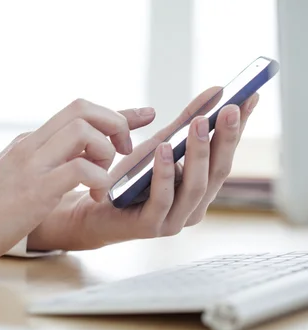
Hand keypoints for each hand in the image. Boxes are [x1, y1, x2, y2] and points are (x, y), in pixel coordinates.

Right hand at [0, 99, 155, 272]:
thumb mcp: (11, 177)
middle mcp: (32, 145)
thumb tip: (67, 164)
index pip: (77, 111)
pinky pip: (79, 170)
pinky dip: (98, 181)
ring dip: (105, 153)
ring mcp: (32, 165)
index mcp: (29, 143)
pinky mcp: (34, 191)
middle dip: (116, 123)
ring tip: (101, 179)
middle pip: (83, 109)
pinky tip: (94, 198)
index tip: (144, 115)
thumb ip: (37, 165)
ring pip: (83, 132)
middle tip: (122, 152)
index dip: (116, 111)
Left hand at [27, 88, 259, 250]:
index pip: (226, 155)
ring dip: (199, 153)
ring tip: (199, 123)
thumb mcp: (158, 145)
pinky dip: (165, 173)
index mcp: (201, 189)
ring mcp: (174, 220)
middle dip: (226, 138)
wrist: (91, 209)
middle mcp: (194, 207)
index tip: (250, 96)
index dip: (239, 127)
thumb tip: (216, 91)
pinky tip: (164, 150)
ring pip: (196, 186)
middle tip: (231, 107)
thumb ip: (185, 123)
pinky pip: (162, 199)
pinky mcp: (150, 227)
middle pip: (218, 171)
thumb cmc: (127, 179)